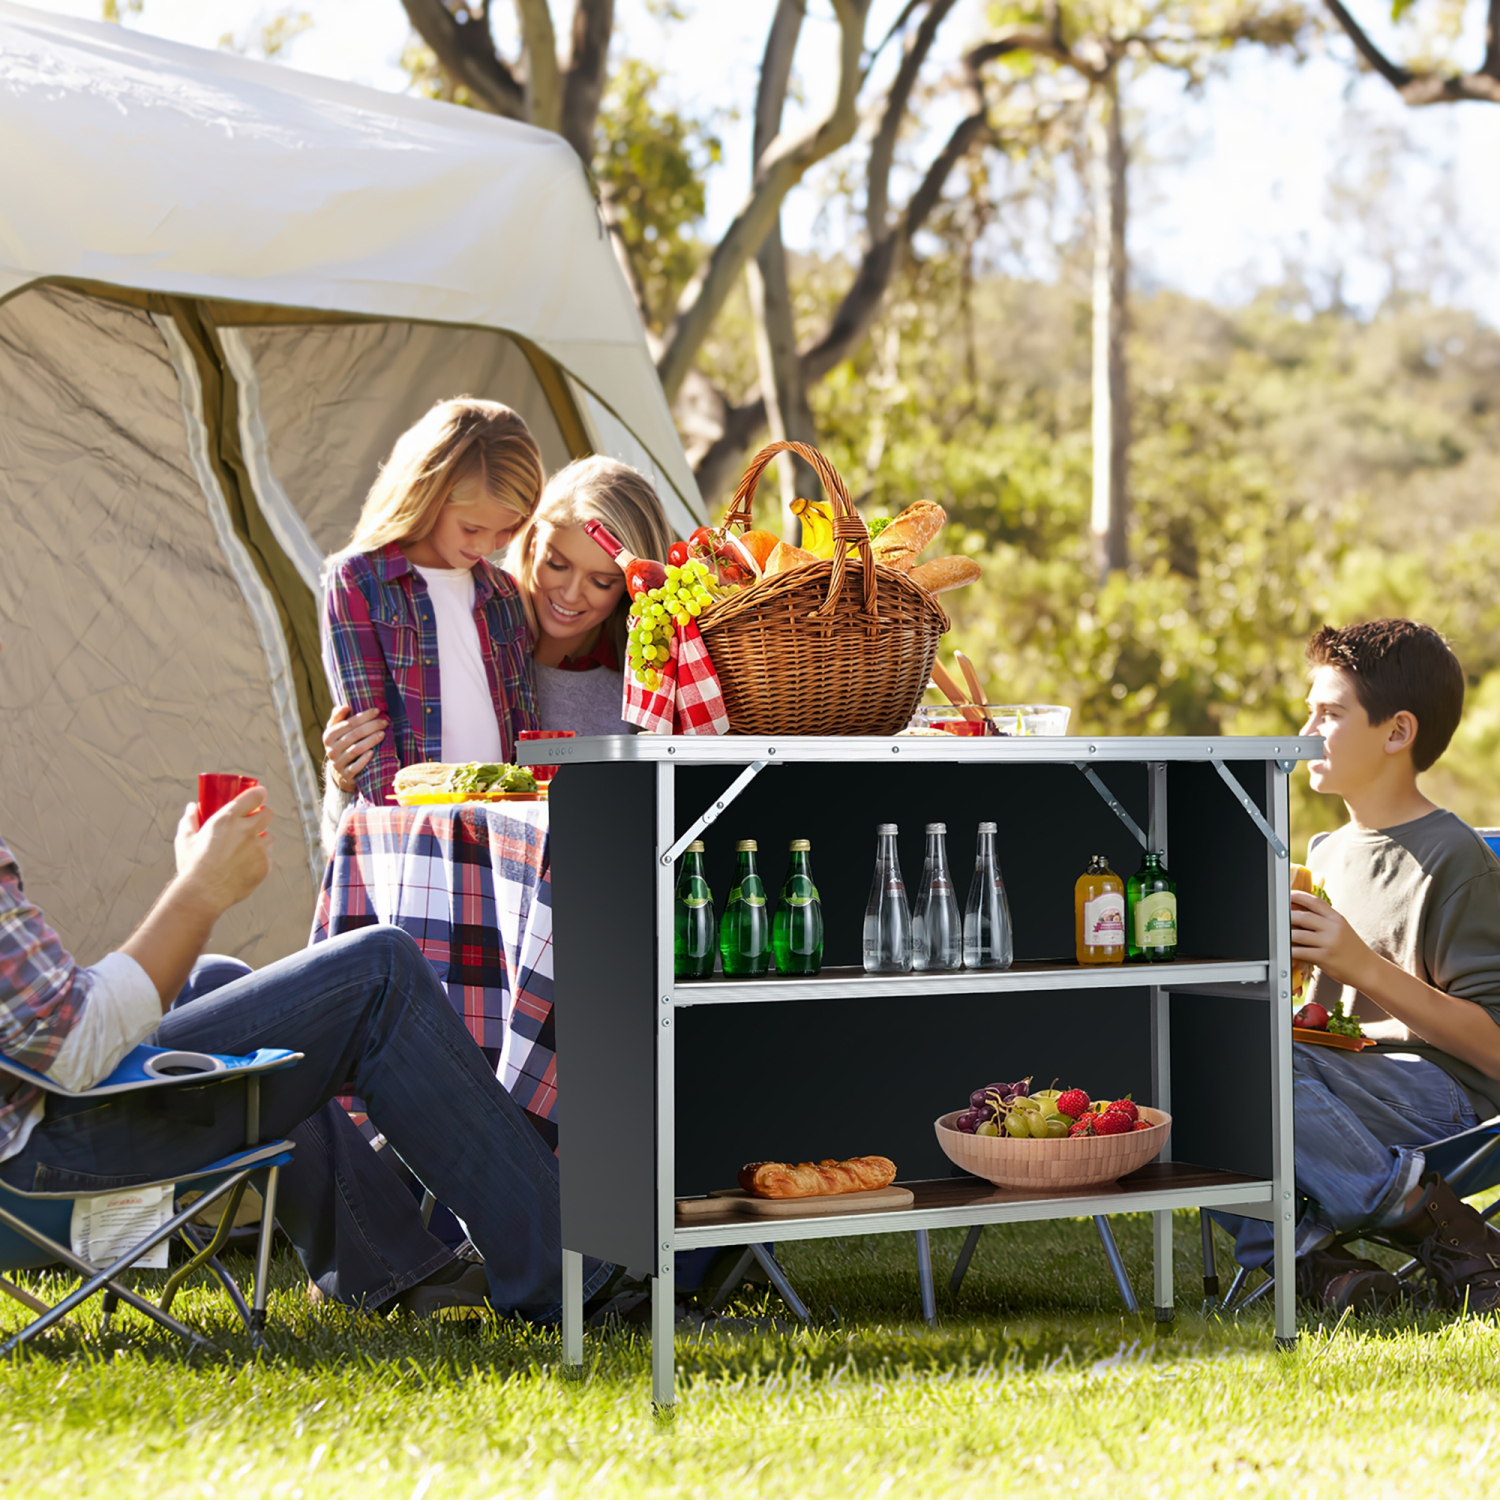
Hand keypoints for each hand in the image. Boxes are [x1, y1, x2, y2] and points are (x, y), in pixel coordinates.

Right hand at [173, 785, 272, 915]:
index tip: (259, 795)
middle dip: (262, 815)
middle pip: (268, 814)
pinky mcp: (264, 866)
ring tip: (244, 849)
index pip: (254, 796)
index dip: (259, 794)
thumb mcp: (185, 838)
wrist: (203, 893)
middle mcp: (247, 830)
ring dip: (260, 840)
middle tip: (253, 822)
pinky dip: (258, 860)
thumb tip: (192, 806)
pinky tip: (244, 867)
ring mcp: (258, 849)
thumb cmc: (192, 865)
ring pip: (269, 838)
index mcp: (228, 819)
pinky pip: (266, 858)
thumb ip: (190, 819)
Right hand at [324, 704, 386, 793]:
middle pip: (354, 735)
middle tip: (384, 722)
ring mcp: (338, 763)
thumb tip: (344, 706)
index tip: (377, 711)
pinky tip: (373, 752)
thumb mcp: (336, 731)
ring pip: (356, 749)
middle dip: (371, 726)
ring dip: (371, 740)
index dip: (363, 716)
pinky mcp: (346, 774)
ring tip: (383, 734)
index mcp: (329, 736)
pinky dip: (364, 760)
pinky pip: (355, 767)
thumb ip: (338, 717)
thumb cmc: (342, 745)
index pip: (348, 723)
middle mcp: (331, 750)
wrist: (340, 772)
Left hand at [1290, 890, 1373, 990]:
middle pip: (1303, 916)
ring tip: (1280, 936)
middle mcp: (1333, 928)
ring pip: (1299, 934)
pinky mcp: (1325, 957)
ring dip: (1286, 935)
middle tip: (1278, 918)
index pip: (1315, 901)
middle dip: (1287, 916)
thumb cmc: (1351, 948)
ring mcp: (1329, 943)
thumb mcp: (1341, 929)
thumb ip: (1323, 920)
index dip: (1299, 896)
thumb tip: (1298, 912)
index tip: (1287, 895)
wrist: (1367, 968)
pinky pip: (1301, 952)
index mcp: (1336, 918)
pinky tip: (1286, 951)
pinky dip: (1291, 951)